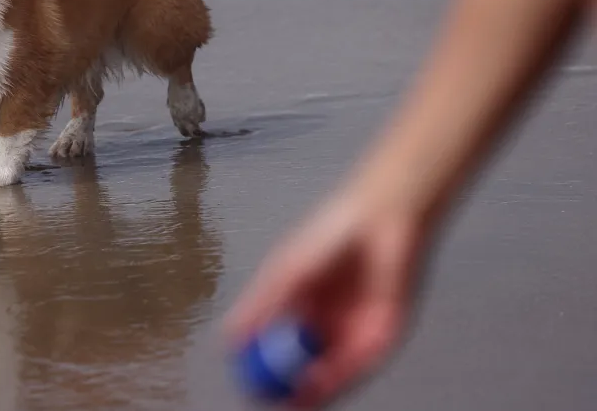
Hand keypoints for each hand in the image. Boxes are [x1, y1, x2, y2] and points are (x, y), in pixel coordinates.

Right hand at [224, 188, 431, 407]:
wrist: (379, 219)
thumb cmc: (330, 234)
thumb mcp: (285, 272)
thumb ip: (260, 306)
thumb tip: (228, 338)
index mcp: (301, 307)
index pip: (278, 347)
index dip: (262, 368)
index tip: (246, 383)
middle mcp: (327, 324)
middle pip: (305, 367)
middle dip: (288, 388)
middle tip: (269, 401)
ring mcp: (354, 331)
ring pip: (331, 372)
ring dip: (312, 391)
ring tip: (290, 402)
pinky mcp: (382, 334)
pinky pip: (359, 365)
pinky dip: (339, 379)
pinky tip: (319, 384)